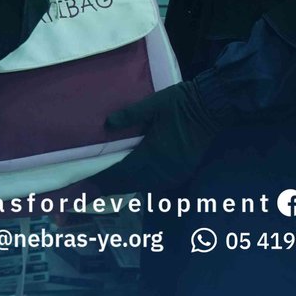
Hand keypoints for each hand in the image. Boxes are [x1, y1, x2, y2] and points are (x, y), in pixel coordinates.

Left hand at [90, 82, 218, 194]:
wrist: (211, 108)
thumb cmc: (182, 104)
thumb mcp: (154, 103)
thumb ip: (131, 115)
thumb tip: (108, 124)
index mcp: (153, 153)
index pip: (121, 173)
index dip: (101, 182)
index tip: (84, 189)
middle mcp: (162, 169)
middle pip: (129, 184)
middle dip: (108, 188)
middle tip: (88, 191)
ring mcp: (173, 173)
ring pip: (142, 186)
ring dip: (123, 187)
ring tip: (105, 187)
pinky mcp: (182, 171)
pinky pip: (155, 184)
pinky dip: (139, 184)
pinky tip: (132, 181)